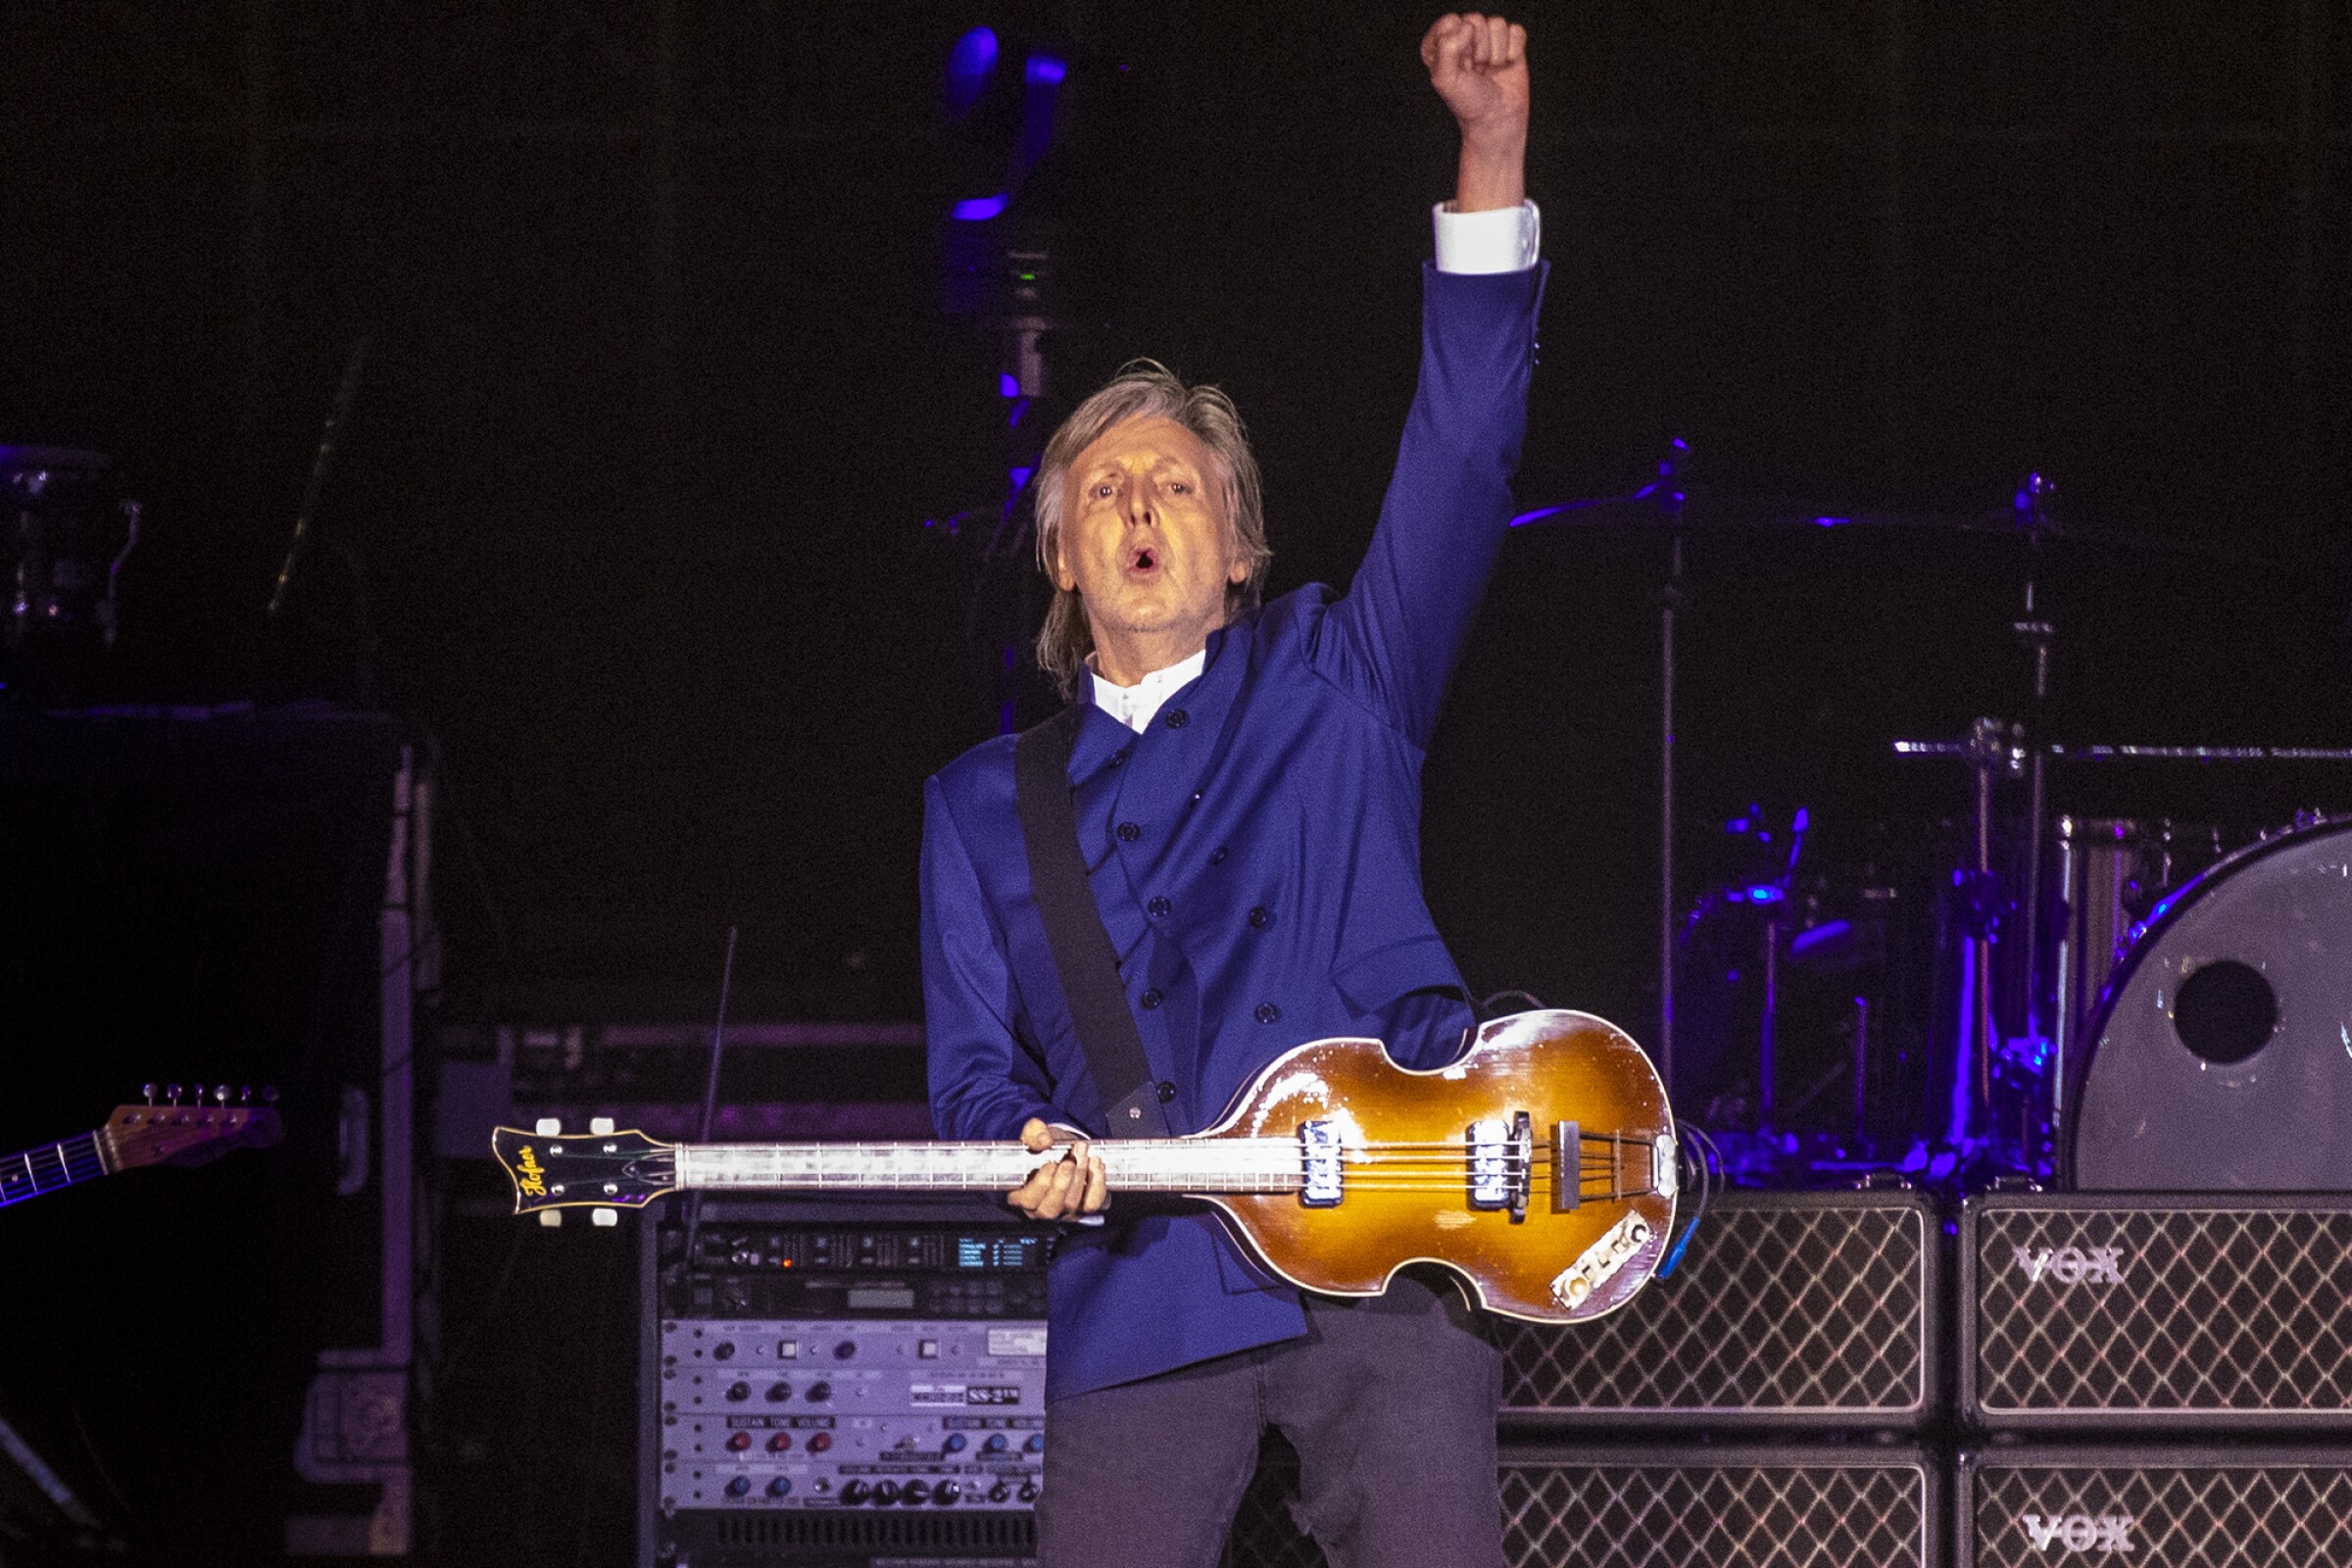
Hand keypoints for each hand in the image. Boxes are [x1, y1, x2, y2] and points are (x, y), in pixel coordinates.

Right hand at [1007, 1117, 1108, 1219]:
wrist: (1064, 1150)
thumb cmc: (1044, 1147)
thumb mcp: (1034, 1134)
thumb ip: (1034, 1133)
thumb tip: (1044, 1141)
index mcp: (1020, 1195)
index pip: (1026, 1201)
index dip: (1039, 1185)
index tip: (1050, 1164)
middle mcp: (1040, 1210)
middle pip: (1050, 1208)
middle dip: (1063, 1182)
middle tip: (1070, 1160)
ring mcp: (1062, 1212)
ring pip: (1071, 1205)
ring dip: (1080, 1176)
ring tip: (1082, 1153)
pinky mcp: (1082, 1209)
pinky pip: (1092, 1204)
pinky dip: (1097, 1184)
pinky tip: (1095, 1163)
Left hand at [1421, 13, 1528, 146]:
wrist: (1497, 120)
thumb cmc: (1468, 102)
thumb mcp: (1446, 79)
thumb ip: (1446, 48)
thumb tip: (1466, 26)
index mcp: (1442, 43)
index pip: (1450, 22)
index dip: (1458, 44)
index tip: (1460, 66)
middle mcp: (1464, 37)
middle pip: (1475, 19)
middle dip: (1478, 48)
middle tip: (1477, 69)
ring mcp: (1489, 38)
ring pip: (1497, 23)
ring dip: (1496, 52)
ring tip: (1490, 69)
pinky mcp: (1511, 42)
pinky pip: (1516, 30)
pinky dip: (1514, 50)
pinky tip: (1507, 64)